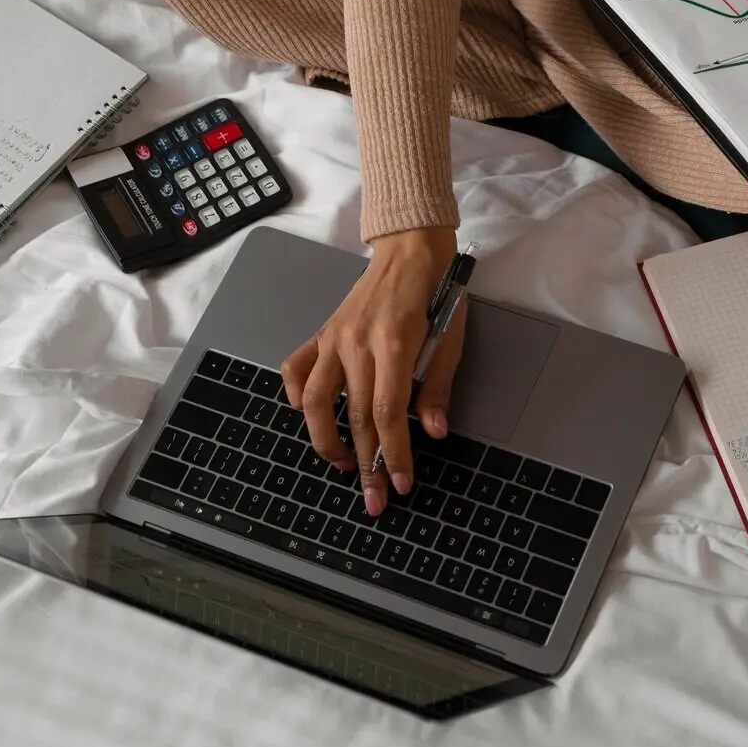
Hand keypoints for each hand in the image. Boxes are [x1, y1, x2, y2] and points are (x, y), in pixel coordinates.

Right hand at [281, 225, 463, 517]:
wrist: (411, 246)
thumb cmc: (438, 289)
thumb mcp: (451, 335)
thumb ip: (439, 386)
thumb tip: (434, 432)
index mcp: (395, 343)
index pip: (389, 413)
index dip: (395, 454)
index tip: (402, 485)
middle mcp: (357, 343)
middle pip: (355, 417)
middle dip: (367, 465)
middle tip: (375, 500)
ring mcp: (335, 337)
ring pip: (315, 401)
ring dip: (326, 441)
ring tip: (343, 466)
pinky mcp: (323, 331)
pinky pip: (297, 368)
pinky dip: (296, 396)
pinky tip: (308, 415)